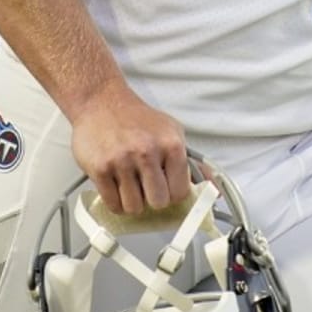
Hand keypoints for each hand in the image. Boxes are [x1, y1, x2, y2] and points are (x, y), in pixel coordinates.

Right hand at [69, 80, 191, 213]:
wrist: (102, 103)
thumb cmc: (138, 120)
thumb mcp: (172, 132)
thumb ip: (190, 161)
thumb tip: (211, 185)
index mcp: (171, 144)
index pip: (180, 191)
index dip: (173, 193)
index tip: (167, 188)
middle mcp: (148, 152)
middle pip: (158, 202)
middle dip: (153, 198)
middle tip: (147, 186)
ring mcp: (122, 161)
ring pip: (134, 208)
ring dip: (133, 201)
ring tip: (131, 183)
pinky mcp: (100, 169)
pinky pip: (113, 205)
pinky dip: (116, 202)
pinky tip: (118, 186)